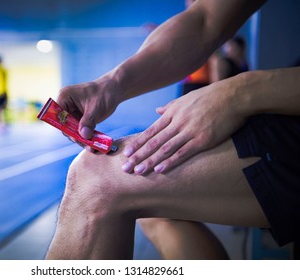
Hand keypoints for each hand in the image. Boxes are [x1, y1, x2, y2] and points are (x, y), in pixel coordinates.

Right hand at [57, 76, 120, 149]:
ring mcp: (72, 112)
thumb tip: (84, 136)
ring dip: (81, 139)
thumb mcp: (96, 108)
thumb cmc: (104, 93)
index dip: (64, 127)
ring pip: (72, 130)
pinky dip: (85, 137)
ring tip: (92, 148)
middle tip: (86, 144)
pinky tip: (93, 145)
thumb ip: (88, 122)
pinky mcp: (79, 118)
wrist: (114, 90)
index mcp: (64, 97)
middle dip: (75, 136)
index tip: (74, 136)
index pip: (58, 115)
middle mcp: (65, 105)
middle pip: (65, 125)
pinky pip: (79, 130)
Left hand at [121, 80, 245, 173]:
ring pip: (165, 148)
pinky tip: (159, 169)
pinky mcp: (202, 139)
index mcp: (172, 113)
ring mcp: (189, 131)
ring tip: (138, 171)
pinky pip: (183, 152)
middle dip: (138, 156)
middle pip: (153, 142)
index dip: (138, 143)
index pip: (151, 131)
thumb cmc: (211, 96)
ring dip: (150, 161)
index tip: (126, 153)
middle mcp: (177, 122)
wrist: (234, 95)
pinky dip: (170, 161)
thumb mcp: (186, 98)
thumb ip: (170, 106)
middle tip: (125, 168)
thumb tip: (157, 110)